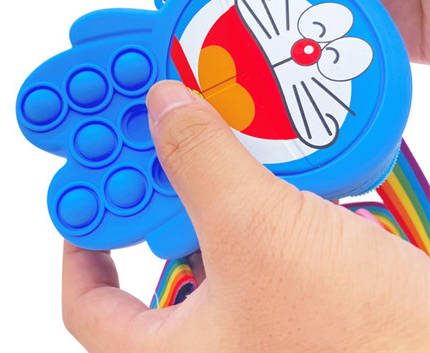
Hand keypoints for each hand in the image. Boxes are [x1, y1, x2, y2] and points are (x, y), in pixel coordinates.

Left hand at [62, 80, 429, 351]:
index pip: (87, 306)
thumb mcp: (258, 233)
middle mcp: (209, 341)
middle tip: (147, 141)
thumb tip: (163, 107)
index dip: (76, 246)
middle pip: (151, 255)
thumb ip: (202, 162)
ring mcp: (256, 319)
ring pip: (210, 241)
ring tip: (203, 134)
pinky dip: (253, 198)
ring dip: (207, 186)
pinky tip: (266, 161)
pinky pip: (257, 241)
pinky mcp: (297, 299)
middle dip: (152, 192)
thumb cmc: (360, 340)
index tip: (82, 198)